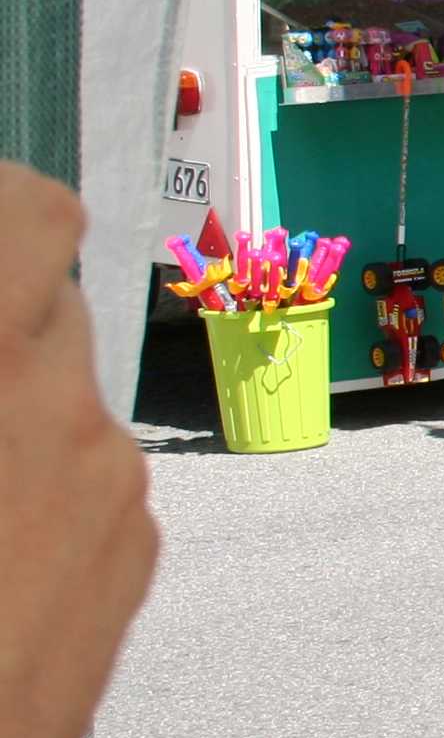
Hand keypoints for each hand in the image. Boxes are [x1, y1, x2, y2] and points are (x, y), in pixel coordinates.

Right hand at [0, 169, 155, 737]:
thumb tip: (9, 296)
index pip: (31, 213)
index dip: (4, 210)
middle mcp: (54, 395)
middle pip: (50, 287)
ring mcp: (106, 463)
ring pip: (69, 380)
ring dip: (16, 392)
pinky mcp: (136, 528)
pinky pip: (92, 462)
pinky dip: (44, 470)